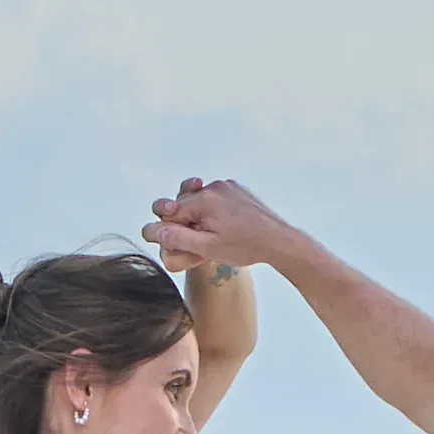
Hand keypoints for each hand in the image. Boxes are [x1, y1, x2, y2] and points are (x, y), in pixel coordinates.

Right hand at [147, 174, 295, 280]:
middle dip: (182, 221)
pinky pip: (215, 197)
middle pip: (182, 203)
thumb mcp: (207, 247)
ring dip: (198, 215)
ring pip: (198, 200)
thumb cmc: (245, 246)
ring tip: (210, 233)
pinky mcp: (237, 189)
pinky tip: (223, 226)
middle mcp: (213, 187)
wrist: (279, 240)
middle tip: (193, 239)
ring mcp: (227, 186)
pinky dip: (213, 210)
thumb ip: (178, 238)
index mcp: (203, 200)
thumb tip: (154, 230)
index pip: (169, 211)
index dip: (167, 228)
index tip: (170, 241)